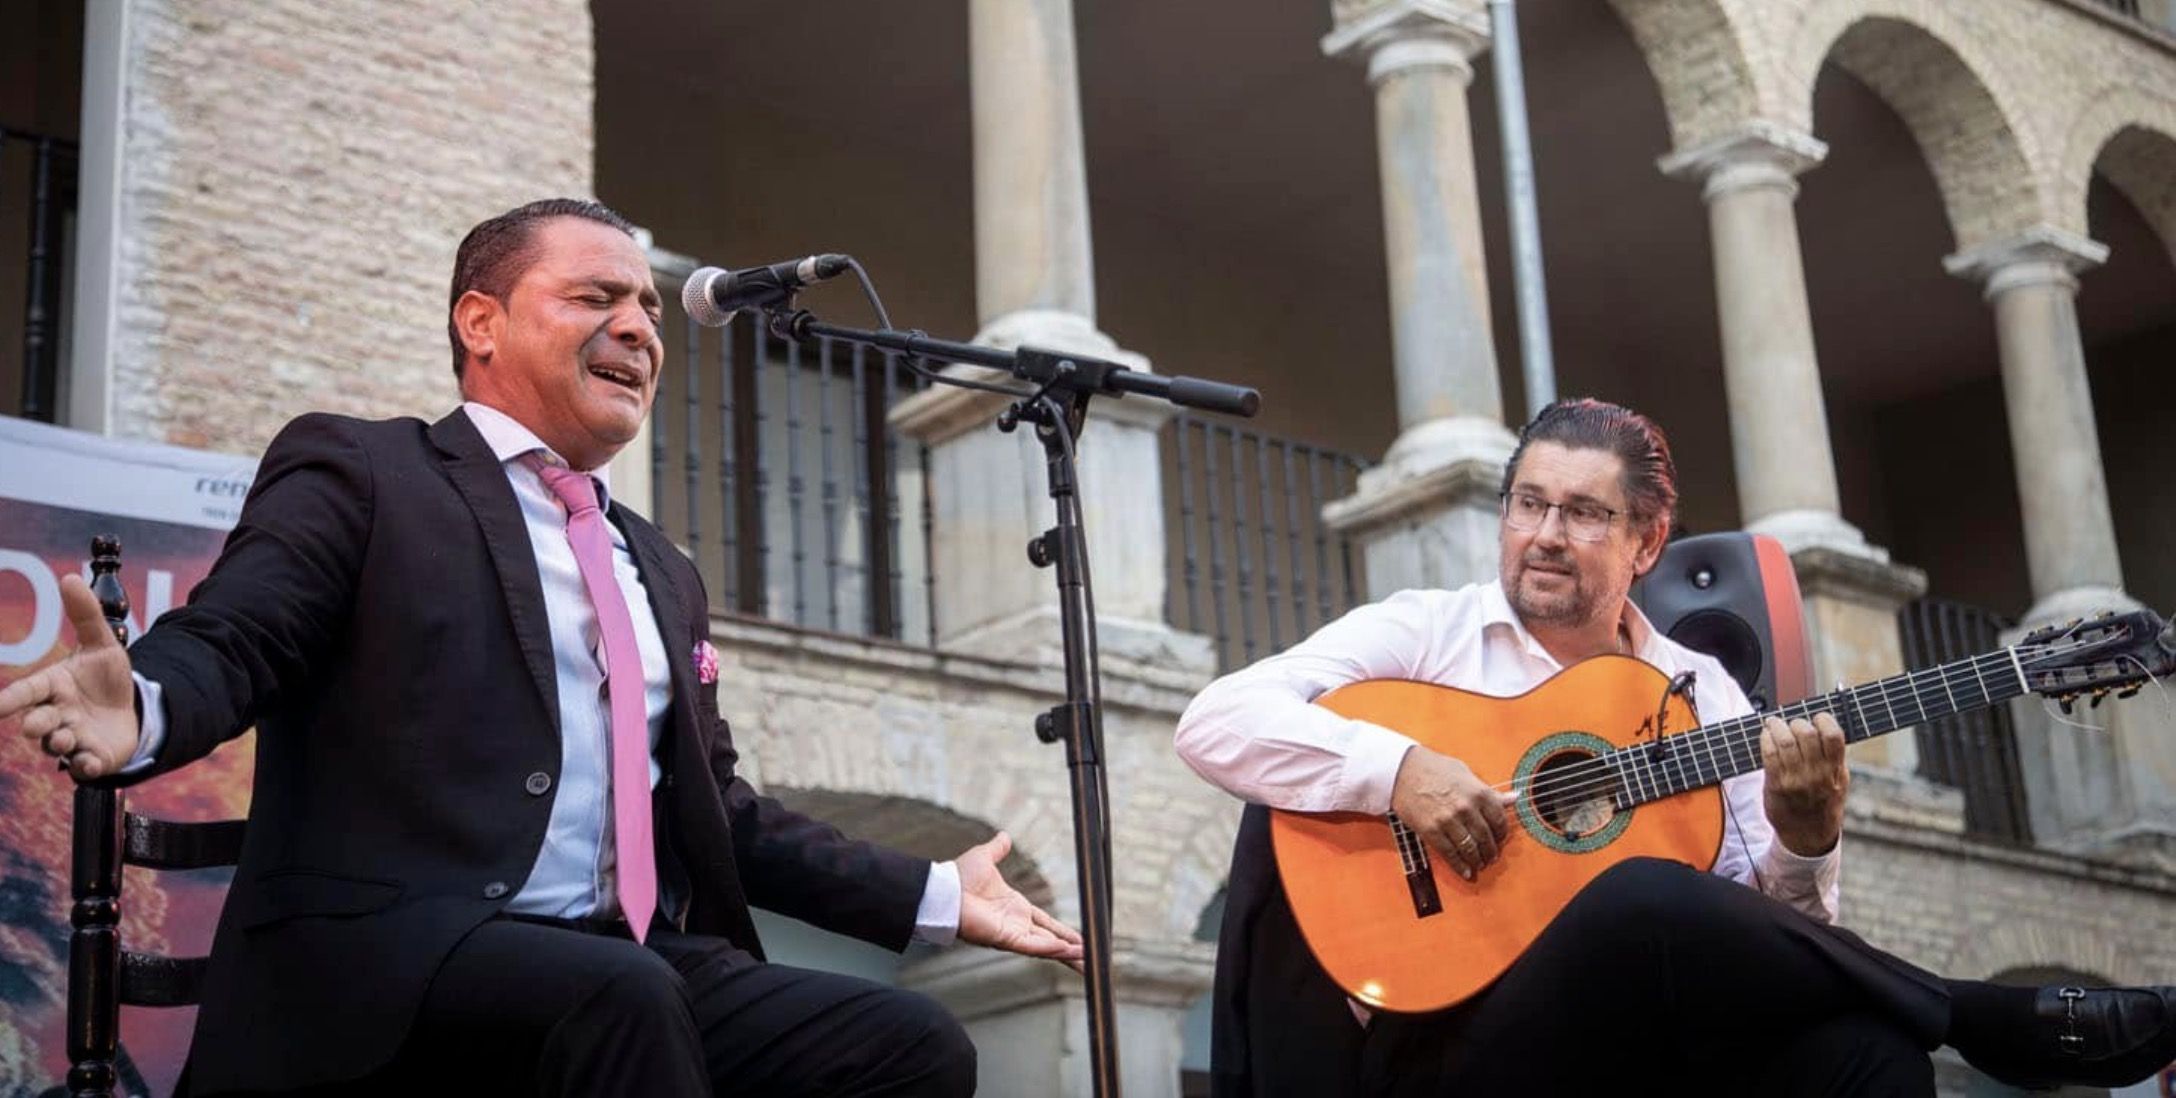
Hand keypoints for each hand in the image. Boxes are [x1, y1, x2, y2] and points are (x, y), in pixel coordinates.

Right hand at [0, 573, 141, 780]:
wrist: (134, 710)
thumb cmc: (106, 679)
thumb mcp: (103, 645)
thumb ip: (85, 616)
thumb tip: (69, 577)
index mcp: (52, 687)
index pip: (26, 692)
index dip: (8, 700)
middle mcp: (57, 714)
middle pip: (38, 721)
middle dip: (35, 723)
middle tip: (34, 724)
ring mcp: (73, 737)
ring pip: (56, 744)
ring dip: (58, 742)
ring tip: (66, 737)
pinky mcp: (93, 756)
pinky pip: (84, 765)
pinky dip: (85, 766)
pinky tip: (91, 763)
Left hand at [955, 832, 1083, 966]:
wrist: (944, 890)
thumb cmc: (959, 878)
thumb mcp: (985, 858)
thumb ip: (998, 849)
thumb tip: (1004, 836)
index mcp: (1015, 908)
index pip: (1047, 924)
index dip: (1064, 932)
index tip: (1082, 940)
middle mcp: (1016, 924)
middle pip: (1051, 941)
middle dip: (1072, 952)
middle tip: (1092, 962)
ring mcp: (1012, 934)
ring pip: (1046, 947)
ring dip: (1066, 953)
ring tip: (1088, 960)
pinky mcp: (1005, 938)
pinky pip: (1032, 946)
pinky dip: (1050, 948)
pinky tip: (1067, 950)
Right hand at [1389, 746, 1518, 881]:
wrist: (1402, 770)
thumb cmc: (1434, 767)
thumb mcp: (1466, 774)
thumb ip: (1490, 791)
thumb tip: (1513, 798)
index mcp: (1478, 792)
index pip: (1499, 820)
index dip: (1502, 834)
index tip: (1500, 839)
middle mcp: (1467, 808)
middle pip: (1486, 838)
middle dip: (1491, 851)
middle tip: (1491, 856)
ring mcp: (1449, 821)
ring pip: (1470, 849)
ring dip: (1478, 860)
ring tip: (1479, 864)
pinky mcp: (1431, 831)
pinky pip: (1450, 854)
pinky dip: (1460, 866)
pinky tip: (1466, 872)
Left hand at [1761, 712, 1847, 856]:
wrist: (1808, 837)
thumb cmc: (1822, 805)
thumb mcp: (1839, 783)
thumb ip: (1834, 758)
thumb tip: (1825, 728)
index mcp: (1835, 772)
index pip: (1833, 736)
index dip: (1824, 720)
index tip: (1818, 718)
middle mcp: (1817, 775)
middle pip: (1806, 734)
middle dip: (1797, 722)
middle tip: (1792, 723)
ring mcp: (1795, 781)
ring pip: (1784, 741)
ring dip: (1776, 726)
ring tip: (1774, 724)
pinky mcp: (1775, 785)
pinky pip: (1768, 754)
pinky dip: (1765, 739)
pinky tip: (1766, 736)